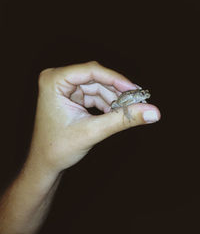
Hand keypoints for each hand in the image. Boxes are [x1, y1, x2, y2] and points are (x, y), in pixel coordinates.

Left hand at [28, 61, 159, 172]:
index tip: (136, 90)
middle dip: (117, 91)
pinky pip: (94, 95)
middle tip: (138, 101)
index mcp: (54, 81)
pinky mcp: (71, 96)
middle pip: (96, 78)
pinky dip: (107, 104)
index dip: (116, 79)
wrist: (45, 163)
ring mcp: (64, 87)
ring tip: (129, 110)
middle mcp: (58, 80)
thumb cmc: (58, 148)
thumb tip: (153, 112)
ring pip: (98, 86)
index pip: (91, 70)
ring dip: (114, 99)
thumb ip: (124, 119)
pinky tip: (116, 113)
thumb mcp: (93, 131)